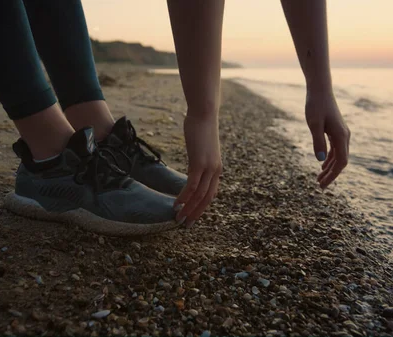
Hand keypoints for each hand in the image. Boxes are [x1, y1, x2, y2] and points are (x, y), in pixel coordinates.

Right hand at [174, 113, 221, 227]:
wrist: (204, 114)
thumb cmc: (201, 127)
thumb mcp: (202, 148)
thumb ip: (200, 159)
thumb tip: (194, 166)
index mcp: (217, 169)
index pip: (211, 194)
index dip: (202, 207)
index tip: (192, 216)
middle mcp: (215, 171)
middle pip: (207, 199)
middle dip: (196, 213)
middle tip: (185, 224)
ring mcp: (208, 167)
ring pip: (199, 195)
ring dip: (188, 208)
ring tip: (178, 218)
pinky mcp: (198, 163)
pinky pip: (191, 185)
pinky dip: (184, 197)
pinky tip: (176, 203)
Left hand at [305, 90, 350, 188]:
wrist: (320, 90)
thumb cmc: (316, 105)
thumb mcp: (314, 124)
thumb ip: (318, 141)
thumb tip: (320, 160)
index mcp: (341, 136)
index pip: (341, 162)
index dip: (333, 175)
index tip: (323, 185)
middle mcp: (345, 136)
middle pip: (341, 161)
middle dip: (331, 175)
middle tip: (319, 186)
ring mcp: (341, 133)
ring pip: (339, 156)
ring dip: (330, 168)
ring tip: (319, 179)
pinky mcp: (336, 130)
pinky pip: (336, 149)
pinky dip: (330, 159)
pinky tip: (322, 165)